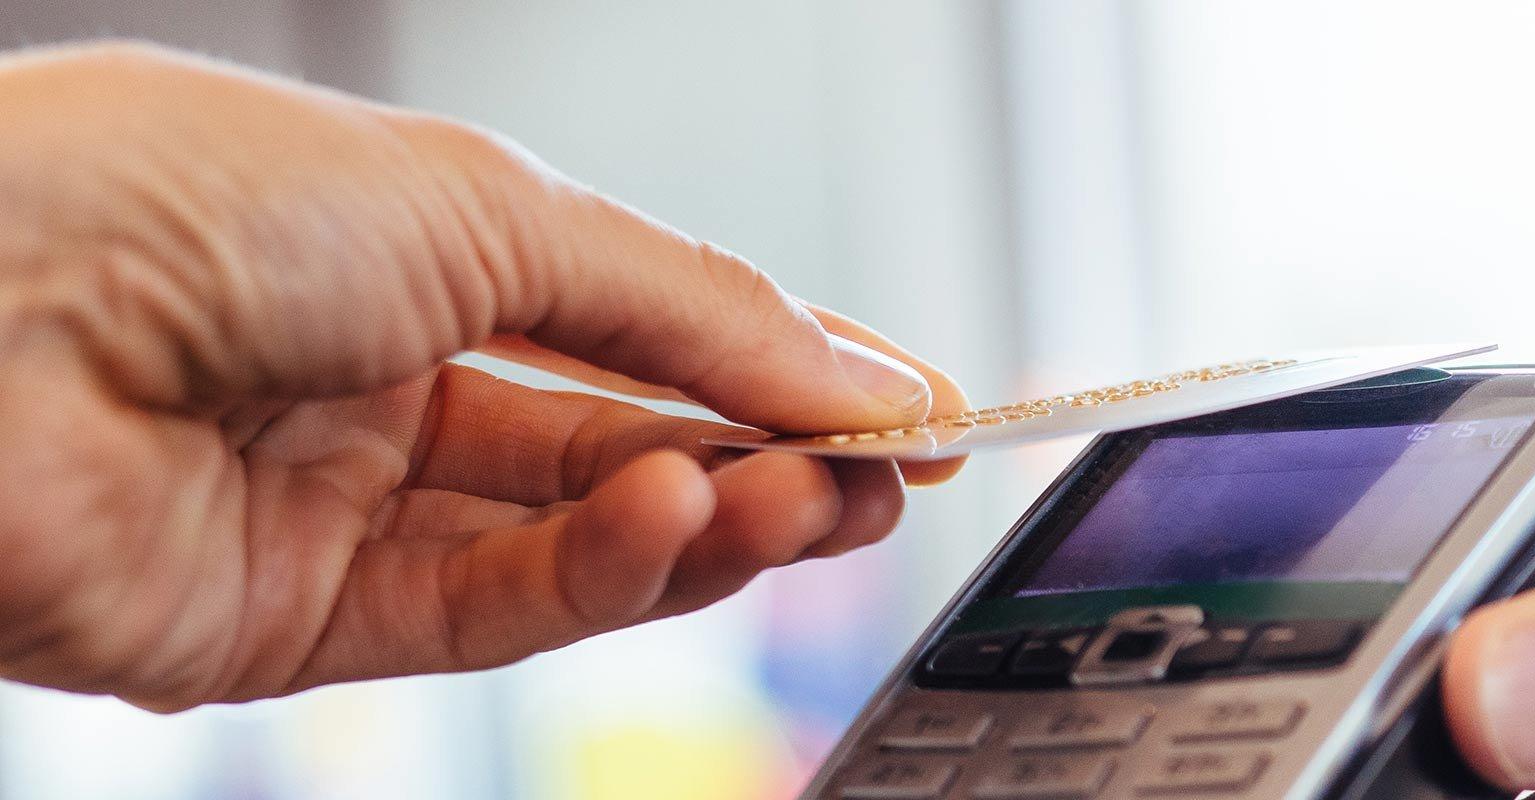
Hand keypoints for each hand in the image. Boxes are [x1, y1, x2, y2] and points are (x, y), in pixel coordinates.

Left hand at [0, 42, 964, 709]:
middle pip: (622, 439)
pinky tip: (680, 518)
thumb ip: (687, 306)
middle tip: (891, 470)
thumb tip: (847, 368)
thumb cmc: (179, 200)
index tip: (915, 404)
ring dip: (712, 518)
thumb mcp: (491, 207)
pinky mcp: (295, 626)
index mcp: (400, 244)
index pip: (635, 320)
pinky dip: (608, 570)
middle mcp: (366, 376)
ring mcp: (331, 506)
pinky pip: (491, 608)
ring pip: (574, 537)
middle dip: (770, 454)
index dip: (781, 362)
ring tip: (813, 500)